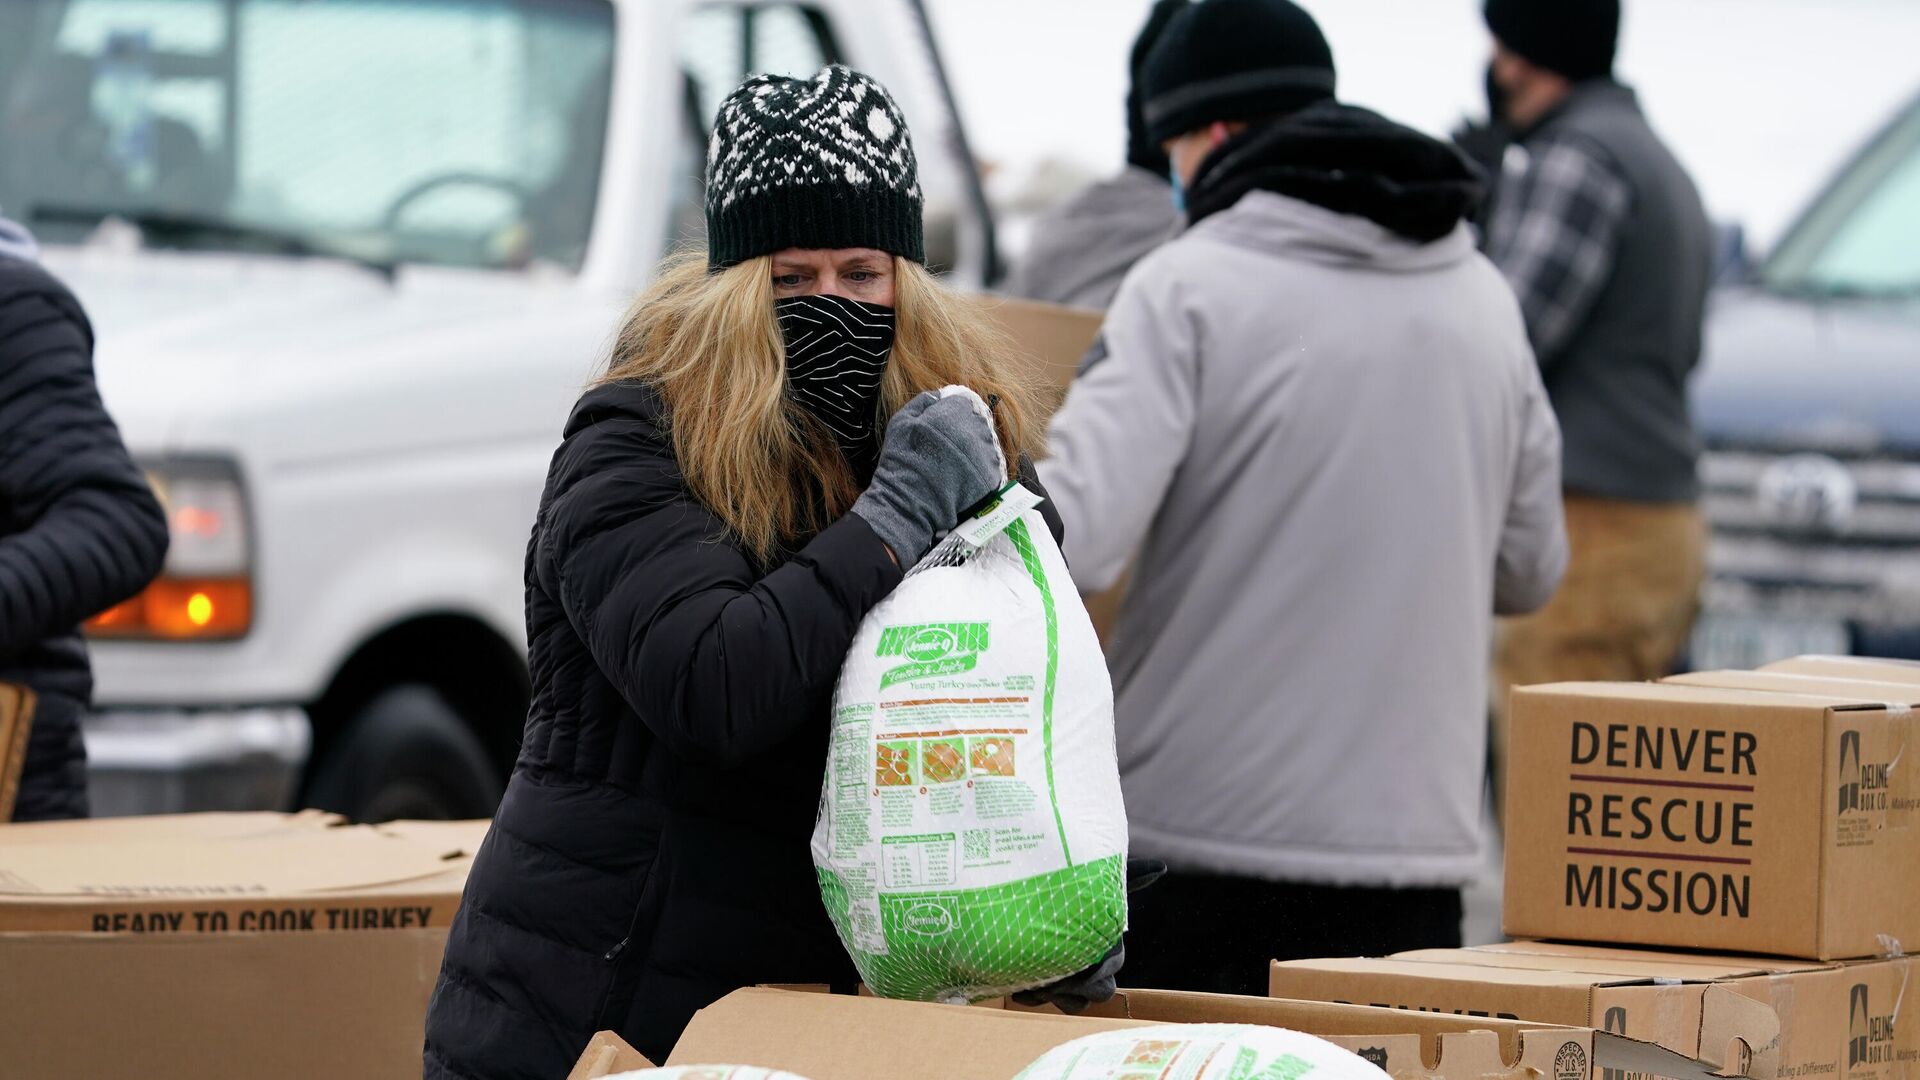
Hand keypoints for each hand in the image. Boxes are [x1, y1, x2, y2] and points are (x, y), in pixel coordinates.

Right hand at [851, 390, 1003, 566]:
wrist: (908, 502)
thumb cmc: (901, 461)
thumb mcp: (901, 421)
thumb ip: (924, 402)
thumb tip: (941, 395)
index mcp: (953, 413)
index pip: (965, 402)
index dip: (954, 412)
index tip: (946, 424)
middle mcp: (974, 430)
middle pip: (979, 421)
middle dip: (966, 429)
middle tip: (950, 447)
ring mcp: (985, 455)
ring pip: (987, 443)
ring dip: (976, 449)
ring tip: (957, 463)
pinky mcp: (991, 477)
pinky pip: (992, 466)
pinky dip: (981, 469)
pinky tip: (965, 476)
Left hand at [1008, 859, 1165, 1012]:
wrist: (1026, 902)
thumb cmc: (1068, 889)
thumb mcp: (1096, 882)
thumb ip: (1130, 877)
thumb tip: (1161, 866)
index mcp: (1109, 945)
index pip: (1113, 965)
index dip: (1100, 969)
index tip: (1085, 965)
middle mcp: (1094, 968)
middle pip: (1101, 991)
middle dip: (1078, 986)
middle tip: (1054, 976)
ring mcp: (1071, 982)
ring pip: (1077, 1004)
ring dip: (1057, 996)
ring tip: (1035, 984)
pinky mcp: (1046, 990)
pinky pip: (1049, 1005)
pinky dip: (1034, 999)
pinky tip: (1019, 989)